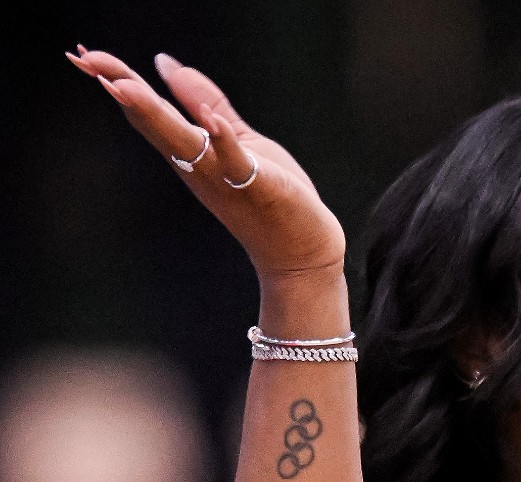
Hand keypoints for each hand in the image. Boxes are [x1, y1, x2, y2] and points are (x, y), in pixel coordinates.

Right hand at [67, 47, 346, 282]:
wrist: (303, 251)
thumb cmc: (272, 196)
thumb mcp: (236, 139)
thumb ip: (204, 102)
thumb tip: (164, 63)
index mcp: (192, 152)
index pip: (148, 111)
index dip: (117, 80)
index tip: (81, 54)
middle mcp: (199, 166)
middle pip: (155, 124)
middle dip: (123, 90)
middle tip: (85, 59)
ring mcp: (225, 179)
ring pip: (185, 144)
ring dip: (156, 115)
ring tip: (126, 85)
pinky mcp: (259, 188)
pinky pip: (237, 163)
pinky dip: (224, 142)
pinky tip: (212, 120)